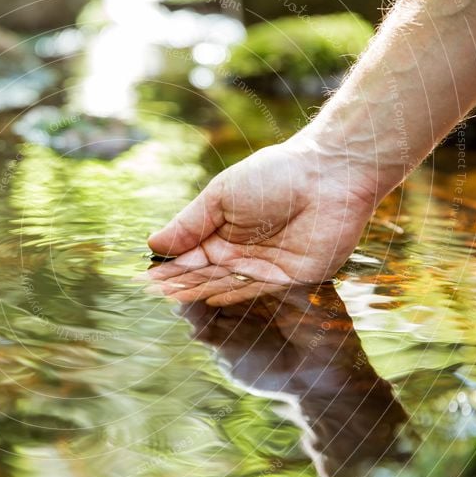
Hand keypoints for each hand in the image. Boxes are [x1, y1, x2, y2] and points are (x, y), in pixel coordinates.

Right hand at [146, 133, 378, 304]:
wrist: (329, 175)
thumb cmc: (274, 175)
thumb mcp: (221, 195)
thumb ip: (189, 223)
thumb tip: (153, 244)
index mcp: (220, 232)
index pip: (188, 256)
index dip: (169, 267)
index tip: (146, 278)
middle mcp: (238, 254)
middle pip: (203, 276)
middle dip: (180, 284)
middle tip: (155, 293)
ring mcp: (262, 268)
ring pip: (225, 286)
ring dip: (200, 293)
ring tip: (174, 299)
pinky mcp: (289, 279)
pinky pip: (256, 292)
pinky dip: (232, 297)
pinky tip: (210, 301)